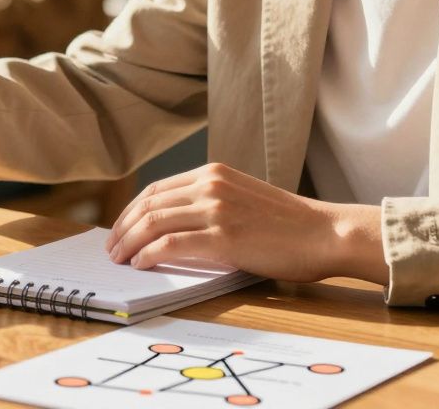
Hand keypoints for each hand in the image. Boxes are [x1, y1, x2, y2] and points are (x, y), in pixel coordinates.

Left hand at [104, 163, 388, 283]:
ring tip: (120, 259)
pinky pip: (170, 244)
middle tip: (112, 249)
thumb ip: (209, 204)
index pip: (156, 189)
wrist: (326, 233)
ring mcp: (216, 209)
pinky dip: (149, 255)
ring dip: (129, 243)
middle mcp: (210, 185)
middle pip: (148, 204)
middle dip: (123, 228)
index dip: (132, 211)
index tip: (121, 229)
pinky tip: (142, 264)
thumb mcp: (243, 199)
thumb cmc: (289, 225)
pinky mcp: (222, 236)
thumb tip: (170, 228)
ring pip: (153, 222)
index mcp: (213, 173)